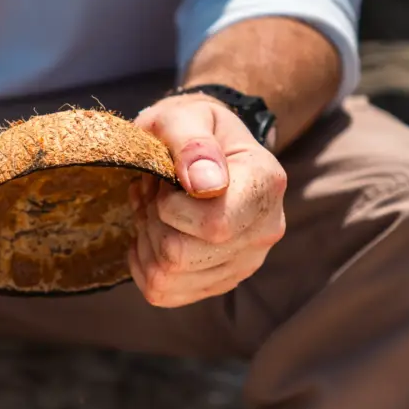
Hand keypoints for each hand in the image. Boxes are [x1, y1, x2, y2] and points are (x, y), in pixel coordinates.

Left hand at [128, 93, 286, 307]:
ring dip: (145, 239)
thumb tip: (204, 184)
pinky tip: (151, 232)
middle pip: (179, 256)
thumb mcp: (184, 116)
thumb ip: (192, 142)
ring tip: (154, 208)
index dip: (170, 207)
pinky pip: (161, 292)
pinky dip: (143, 262)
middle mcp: (264, 231)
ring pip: (165, 277)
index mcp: (265, 185)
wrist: (204, 148)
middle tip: (154, 191)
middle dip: (151, 220)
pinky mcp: (218, 282)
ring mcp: (244, 263)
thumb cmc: (191, 128)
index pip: (213, 226)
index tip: (168, 179)